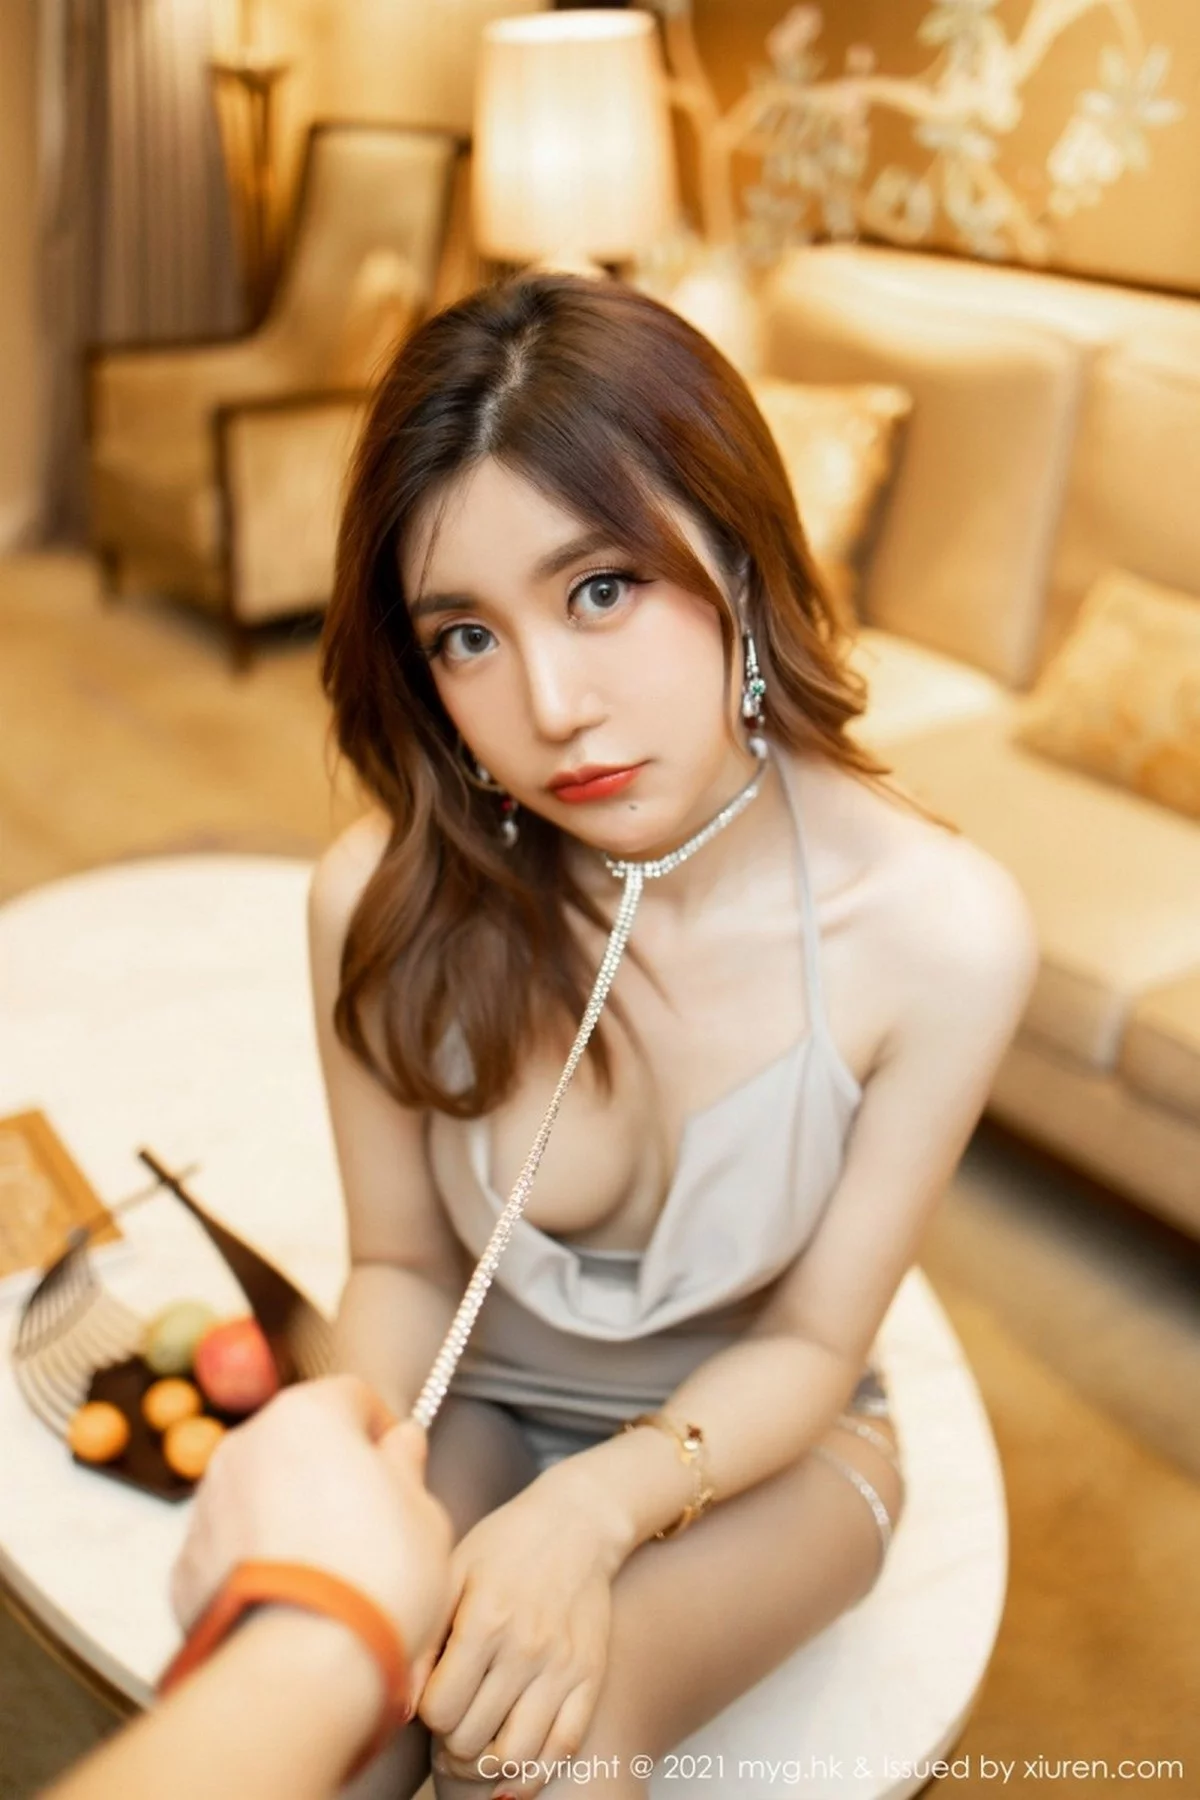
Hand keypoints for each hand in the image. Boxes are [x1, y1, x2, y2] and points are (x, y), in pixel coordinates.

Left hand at [170, 1376, 453, 1673]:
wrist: (303, 1666)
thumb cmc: (379, 1577)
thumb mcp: (423, 1512)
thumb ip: (405, 1465)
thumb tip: (399, 1443)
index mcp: (307, 1413)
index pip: (351, 1395)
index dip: (380, 1432)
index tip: (397, 1473)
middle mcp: (245, 1444)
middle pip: (297, 1441)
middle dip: (327, 1471)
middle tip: (366, 1524)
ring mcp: (207, 1504)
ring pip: (259, 1493)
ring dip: (287, 1515)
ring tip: (327, 1573)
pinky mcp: (185, 1565)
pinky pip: (232, 1549)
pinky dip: (257, 1564)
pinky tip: (290, 1603)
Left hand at [417, 1484, 614, 1795]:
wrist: (577, 1522)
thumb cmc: (504, 1544)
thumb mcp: (454, 1572)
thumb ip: (425, 1639)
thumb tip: (400, 1709)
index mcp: (485, 1619)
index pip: (440, 1709)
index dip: (426, 1714)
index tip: (430, 1697)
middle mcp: (526, 1647)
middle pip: (472, 1738)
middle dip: (450, 1744)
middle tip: (448, 1728)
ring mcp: (563, 1666)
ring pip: (516, 1755)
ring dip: (486, 1768)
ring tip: (474, 1753)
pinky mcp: (591, 1676)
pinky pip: (563, 1746)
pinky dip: (534, 1774)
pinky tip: (512, 1773)